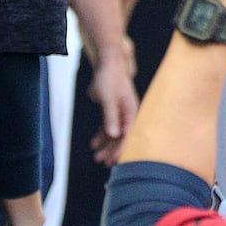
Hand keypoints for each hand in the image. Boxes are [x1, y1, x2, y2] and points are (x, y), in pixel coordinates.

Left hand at [87, 46, 138, 165]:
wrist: (107, 63)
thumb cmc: (110, 79)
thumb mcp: (108, 99)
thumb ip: (111, 117)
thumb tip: (114, 135)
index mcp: (131, 111)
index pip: (128, 135)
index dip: (122, 149)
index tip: (114, 161)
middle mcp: (128, 114)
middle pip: (122, 137)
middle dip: (113, 151)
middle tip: (103, 163)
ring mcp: (121, 112)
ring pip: (114, 133)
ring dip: (106, 145)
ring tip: (96, 157)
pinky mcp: (113, 110)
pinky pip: (108, 126)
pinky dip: (101, 135)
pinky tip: (93, 144)